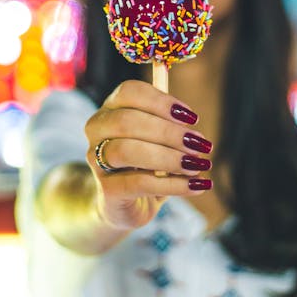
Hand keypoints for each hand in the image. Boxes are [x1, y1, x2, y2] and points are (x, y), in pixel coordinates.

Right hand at [85, 80, 211, 230]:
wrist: (127, 205)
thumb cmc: (148, 164)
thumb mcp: (160, 141)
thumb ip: (171, 127)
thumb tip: (193, 129)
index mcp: (111, 108)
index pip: (130, 92)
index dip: (161, 102)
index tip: (192, 118)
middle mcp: (97, 129)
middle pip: (127, 121)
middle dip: (169, 132)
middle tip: (201, 145)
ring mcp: (96, 160)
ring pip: (127, 151)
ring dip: (169, 157)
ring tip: (198, 166)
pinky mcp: (106, 190)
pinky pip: (138, 183)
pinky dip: (172, 184)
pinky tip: (195, 186)